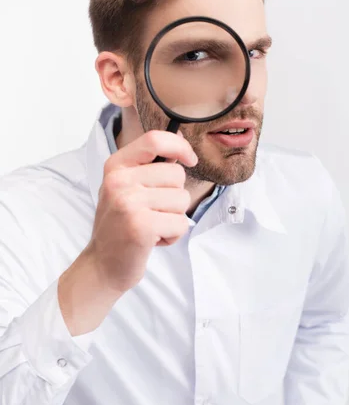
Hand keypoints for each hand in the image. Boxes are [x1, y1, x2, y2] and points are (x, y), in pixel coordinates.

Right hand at [89, 129, 197, 291]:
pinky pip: (181, 223)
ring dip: (174, 218)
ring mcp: (128, 202)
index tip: (189, 159)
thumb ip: (149, 166)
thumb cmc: (121, 225)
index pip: (154, 139)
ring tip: (151, 226)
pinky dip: (173, 235)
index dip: (180, 146)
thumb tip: (181, 142)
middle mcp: (118, 180)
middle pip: (176, 174)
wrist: (103, 264)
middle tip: (152, 212)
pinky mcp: (141, 225)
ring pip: (182, 199)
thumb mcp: (127, 187)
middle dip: (174, 196)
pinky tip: (153, 240)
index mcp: (115, 166)